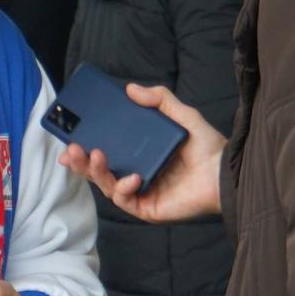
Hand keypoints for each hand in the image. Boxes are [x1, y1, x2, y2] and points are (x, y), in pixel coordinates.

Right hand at [57, 82, 225, 223]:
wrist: (225, 172)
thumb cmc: (207, 147)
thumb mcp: (181, 115)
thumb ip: (159, 99)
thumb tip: (130, 88)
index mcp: (139, 155)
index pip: (106, 152)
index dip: (84, 148)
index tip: (69, 139)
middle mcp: (135, 174)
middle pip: (98, 171)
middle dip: (81, 162)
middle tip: (72, 150)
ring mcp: (140, 192)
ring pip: (106, 185)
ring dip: (95, 172)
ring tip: (95, 155)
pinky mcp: (147, 208)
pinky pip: (126, 200)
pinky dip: (124, 188)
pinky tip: (133, 178)